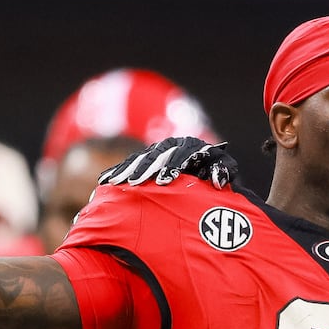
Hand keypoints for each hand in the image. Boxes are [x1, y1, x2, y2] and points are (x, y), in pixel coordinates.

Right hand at [97, 136, 237, 188]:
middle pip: (155, 156)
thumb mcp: (224, 167)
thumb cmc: (215, 168)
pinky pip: (127, 163)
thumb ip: (224, 171)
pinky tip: (104, 181)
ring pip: (138, 158)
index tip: (163, 182)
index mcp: (189, 145)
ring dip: (126, 170)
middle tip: (135, 184)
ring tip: (115, 183)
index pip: (178, 155)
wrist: (203, 162)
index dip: (170, 168)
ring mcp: (155, 150)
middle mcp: (170, 144)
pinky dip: (116, 171)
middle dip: (144, 169)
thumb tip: (219, 181)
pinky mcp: (143, 157)